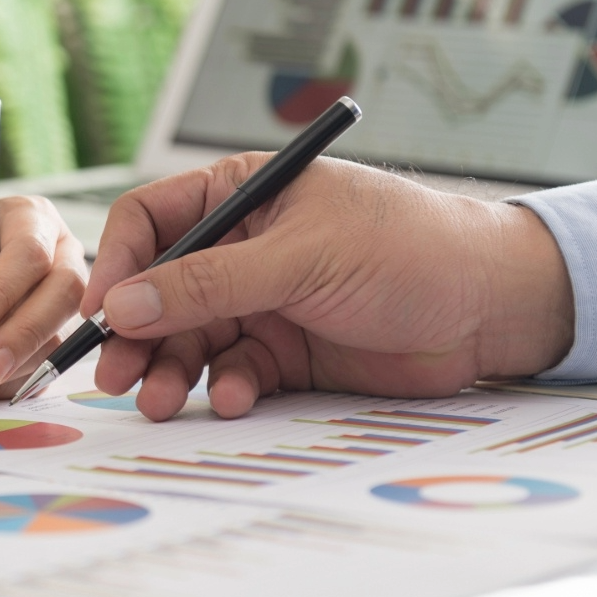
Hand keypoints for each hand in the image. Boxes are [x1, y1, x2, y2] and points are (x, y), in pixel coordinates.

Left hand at [0, 196, 85, 397]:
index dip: (1, 292)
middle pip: (63, 293)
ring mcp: (58, 303)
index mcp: (27, 219)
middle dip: (21, 335)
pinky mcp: (49, 343)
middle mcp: (56, 257)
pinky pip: (42, 370)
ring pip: (56, 337)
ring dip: (10, 368)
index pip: (30, 252)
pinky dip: (6, 385)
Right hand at [86, 154, 574, 419]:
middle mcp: (243, 247)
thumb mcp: (303, 257)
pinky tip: (236, 397)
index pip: (153, 220)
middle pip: (161, 290)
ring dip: (170, 370)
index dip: (122, 265)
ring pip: (190, 339)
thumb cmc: (411, 248)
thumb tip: (125, 305)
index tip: (104, 312)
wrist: (492, 307)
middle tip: (114, 375)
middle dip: (135, 333)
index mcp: (243, 195)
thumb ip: (211, 283)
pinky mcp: (286, 352)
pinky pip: (233, 372)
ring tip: (161, 401)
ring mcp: (263, 301)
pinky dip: (226, 388)